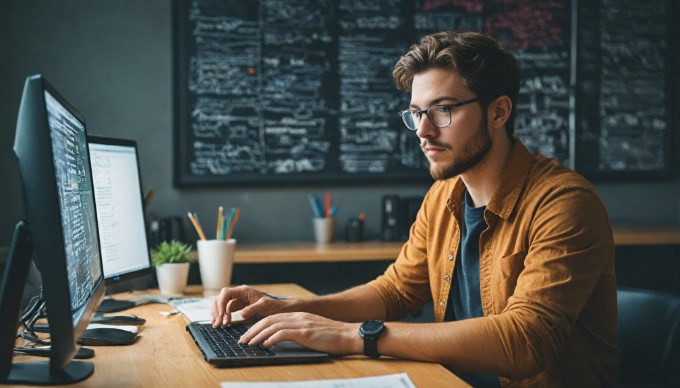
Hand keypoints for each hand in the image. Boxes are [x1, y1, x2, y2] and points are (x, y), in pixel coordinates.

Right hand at [210, 285, 286, 326]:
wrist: (278, 309)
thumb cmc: (273, 305)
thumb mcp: (265, 306)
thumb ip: (253, 308)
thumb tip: (241, 315)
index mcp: (243, 290)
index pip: (226, 293)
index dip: (221, 303)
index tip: (221, 315)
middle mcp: (238, 294)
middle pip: (220, 298)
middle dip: (216, 310)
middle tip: (217, 324)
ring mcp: (236, 300)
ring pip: (220, 304)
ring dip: (217, 314)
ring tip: (217, 325)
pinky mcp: (237, 307)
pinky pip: (225, 310)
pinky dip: (221, 316)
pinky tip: (220, 323)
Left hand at [239, 312, 361, 355]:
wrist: (350, 335)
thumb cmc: (334, 337)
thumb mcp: (312, 332)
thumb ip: (298, 332)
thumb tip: (281, 341)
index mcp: (299, 316)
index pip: (272, 318)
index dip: (258, 326)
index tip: (248, 335)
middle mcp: (298, 317)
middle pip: (269, 320)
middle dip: (253, 330)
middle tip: (242, 340)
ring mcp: (302, 323)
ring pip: (273, 326)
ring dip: (258, 335)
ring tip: (249, 344)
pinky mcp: (306, 332)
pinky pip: (284, 333)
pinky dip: (272, 339)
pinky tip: (265, 345)